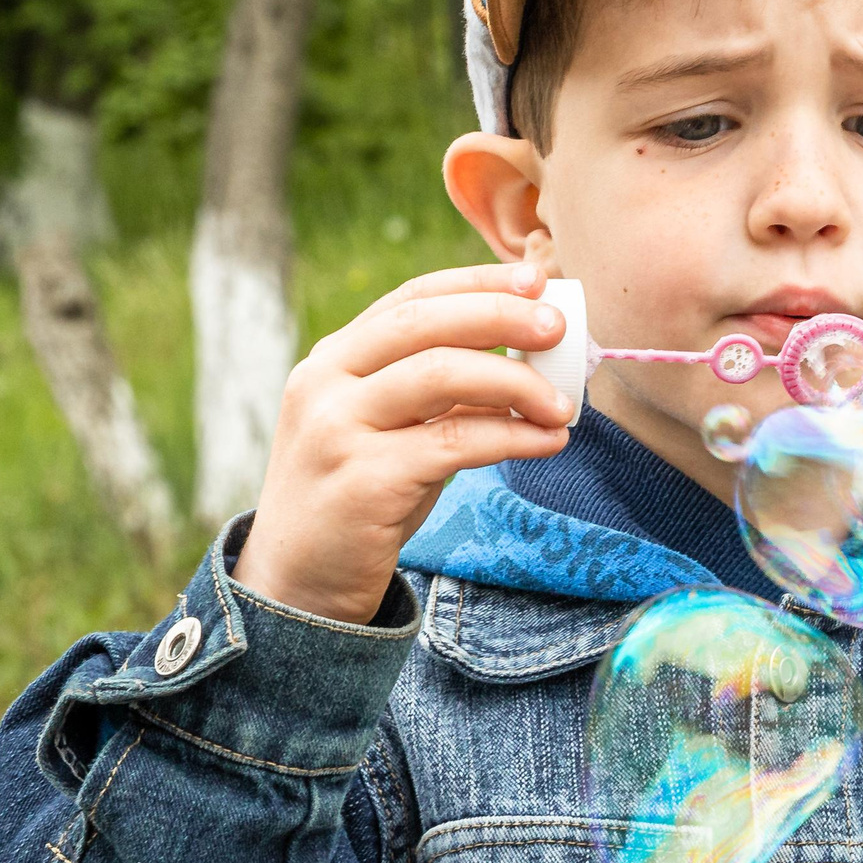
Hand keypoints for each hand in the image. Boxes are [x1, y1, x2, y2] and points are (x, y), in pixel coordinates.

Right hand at [234, 262, 572, 622]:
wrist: (299, 583)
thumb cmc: (359, 500)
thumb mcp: (394, 432)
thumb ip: (443, 396)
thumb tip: (529, 360)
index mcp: (332, 360)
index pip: (410, 299)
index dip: (476, 283)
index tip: (535, 280)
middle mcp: (325, 384)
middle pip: (424, 325)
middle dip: (500, 316)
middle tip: (558, 326)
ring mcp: (337, 430)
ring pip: (442, 375)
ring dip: (516, 383)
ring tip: (563, 404)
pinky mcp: (364, 480)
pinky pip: (455, 442)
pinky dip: (512, 436)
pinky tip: (548, 442)